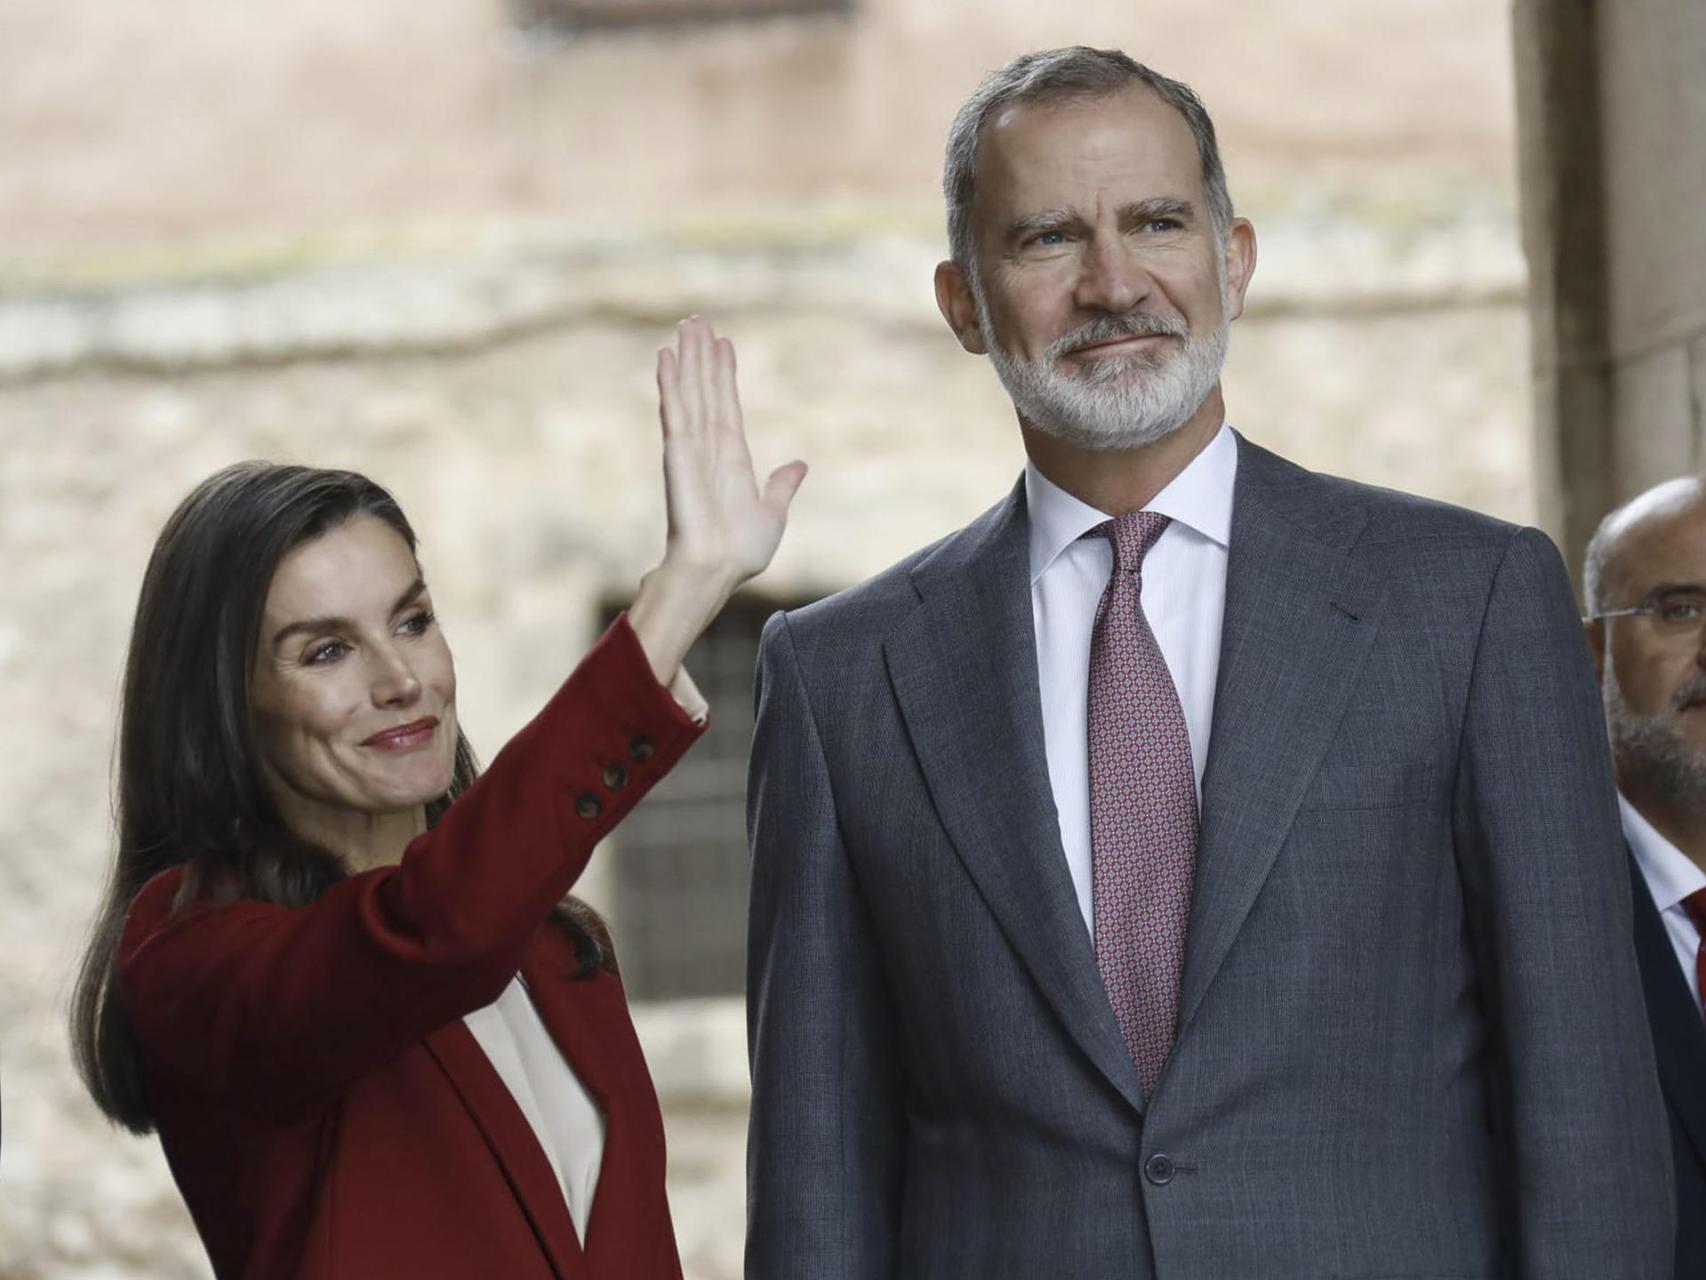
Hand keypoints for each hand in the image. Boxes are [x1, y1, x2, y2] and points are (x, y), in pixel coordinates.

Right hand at [655, 316, 805, 586]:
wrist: (717, 570)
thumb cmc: (740, 552)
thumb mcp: (773, 514)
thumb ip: (781, 486)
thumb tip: (799, 465)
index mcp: (732, 459)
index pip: (727, 405)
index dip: (725, 375)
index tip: (724, 345)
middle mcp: (709, 448)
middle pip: (706, 390)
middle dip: (702, 356)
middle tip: (697, 319)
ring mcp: (691, 448)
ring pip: (691, 392)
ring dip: (688, 358)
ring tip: (687, 324)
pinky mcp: (677, 454)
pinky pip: (674, 411)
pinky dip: (670, 383)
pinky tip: (666, 356)